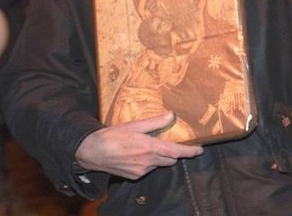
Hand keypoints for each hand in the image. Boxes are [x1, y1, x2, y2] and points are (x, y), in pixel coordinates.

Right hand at [74, 112, 202, 179]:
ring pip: (158, 164)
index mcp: (150, 148)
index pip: (176, 152)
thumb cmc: (113, 136)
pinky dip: (147, 163)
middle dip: (172, 152)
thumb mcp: (134, 125)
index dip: (190, 151)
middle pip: (170, 159)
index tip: (200, 150)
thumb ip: (155, 122)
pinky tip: (136, 154)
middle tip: (167, 142)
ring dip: (158, 157)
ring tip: (146, 146)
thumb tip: (171, 115)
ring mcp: (141, 171)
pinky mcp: (134, 176)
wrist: (92, 152)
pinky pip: (147, 169)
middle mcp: (148, 162)